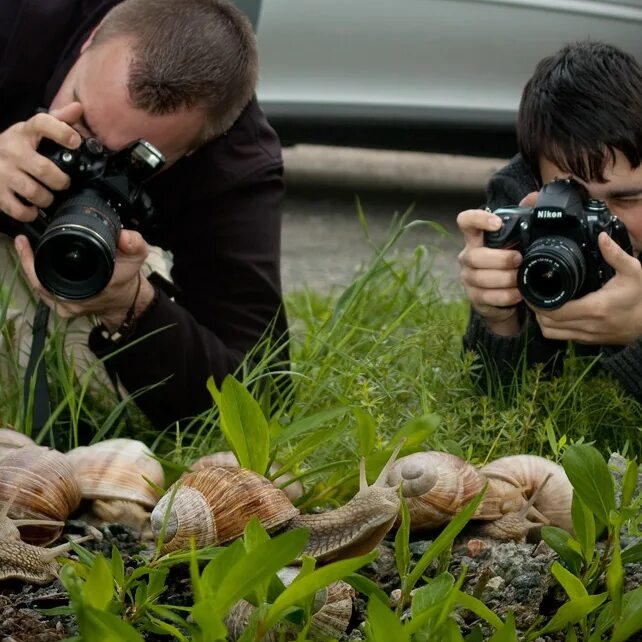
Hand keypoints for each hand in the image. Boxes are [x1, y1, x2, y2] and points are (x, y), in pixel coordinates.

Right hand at [0, 103, 82, 220]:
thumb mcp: (32, 131)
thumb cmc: (16, 146)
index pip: (42, 123)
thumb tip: (79, 107)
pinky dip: (30, 213)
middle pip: (44, 170)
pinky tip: (33, 208)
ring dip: (47, 198)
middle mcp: (12, 150)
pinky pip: (19, 209)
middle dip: (61, 181)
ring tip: (48, 196)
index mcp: (24, 132)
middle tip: (63, 182)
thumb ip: (57, 120)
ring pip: (34, 192)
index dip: (61, 132)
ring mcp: (3, 172)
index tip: (75, 141)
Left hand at [15, 229, 154, 328]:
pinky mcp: (63, 308)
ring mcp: (66, 308)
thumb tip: (123, 235)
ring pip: (40, 288)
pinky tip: (35, 264)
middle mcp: (73, 302)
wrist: (127, 300)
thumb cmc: (127, 279)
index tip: (27, 243)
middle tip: (23, 242)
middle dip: (29, 261)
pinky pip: (45, 292)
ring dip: (32, 269)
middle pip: (40, 282)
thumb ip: (134, 243)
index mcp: (88, 290)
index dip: (33, 261)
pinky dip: (39, 277)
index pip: (51, 276)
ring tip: (25, 249)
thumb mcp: (138, 257)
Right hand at [457, 207, 524, 335]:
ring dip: (504, 279)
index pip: (466, 221)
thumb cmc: (511, 263)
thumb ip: (526, 216)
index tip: (497, 223)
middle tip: (519, 259)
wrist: (506, 295)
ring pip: (480, 278)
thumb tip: (534, 197)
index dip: (478, 219)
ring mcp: (468, 278)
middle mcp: (468, 257)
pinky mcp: (474, 297)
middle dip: (499, 259)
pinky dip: (505, 296)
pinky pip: (487, 297)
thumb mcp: (519, 240)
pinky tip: (517, 293)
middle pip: (474, 256)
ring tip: (520, 279)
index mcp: (477, 238)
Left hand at [531, 232, 641, 344]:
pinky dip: (551, 327)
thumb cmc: (639, 296)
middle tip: (533, 294)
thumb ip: (616, 254)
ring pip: (551, 333)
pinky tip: (552, 313)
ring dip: (541, 319)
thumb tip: (601, 237)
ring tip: (540, 303)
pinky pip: (561, 337)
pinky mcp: (586, 341)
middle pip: (547, 323)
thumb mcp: (632, 271)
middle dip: (536, 309)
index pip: (555, 311)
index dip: (538, 303)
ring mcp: (586, 335)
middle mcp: (588, 325)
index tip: (531, 291)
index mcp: (595, 308)